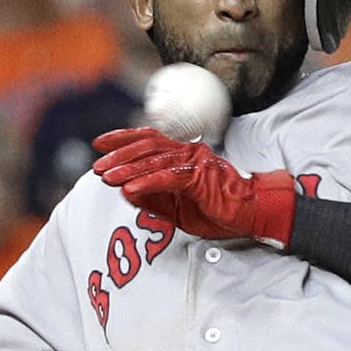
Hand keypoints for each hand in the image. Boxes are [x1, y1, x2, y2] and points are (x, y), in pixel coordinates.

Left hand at [92, 128, 295, 246]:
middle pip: (146, 145)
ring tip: (108, 177)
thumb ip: (153, 199)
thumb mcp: (177, 209)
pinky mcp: (200, 177)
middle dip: (118, 155)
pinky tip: (130, 189)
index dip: (121, 138)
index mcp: (182, 154)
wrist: (252, 213)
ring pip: (154, 159)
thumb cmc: (219, 209)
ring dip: (127, 168)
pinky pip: (168, 178)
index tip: (99, 143)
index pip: (147, 139)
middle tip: (98, 166)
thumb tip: (126, 191)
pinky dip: (147, 182)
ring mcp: (194, 162)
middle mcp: (187, 151)